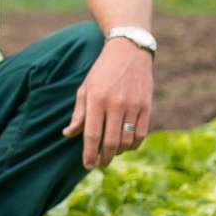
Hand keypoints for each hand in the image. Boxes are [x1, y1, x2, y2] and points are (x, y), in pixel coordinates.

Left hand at [63, 37, 154, 169]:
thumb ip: (79, 113)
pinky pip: (141, 133)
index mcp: (96, 99)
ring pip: (127, 140)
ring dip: (119, 152)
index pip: (92, 135)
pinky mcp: (146, 105)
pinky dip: (134, 144)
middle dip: (104, 158)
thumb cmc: (103, 71)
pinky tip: (127, 145)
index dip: (89, 154)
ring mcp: (133, 105)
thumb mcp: (85, 89)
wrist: (129, 50)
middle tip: (100, 164)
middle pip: (111, 142)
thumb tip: (69, 134)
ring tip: (112, 153)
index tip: (87, 165)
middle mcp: (115, 104)